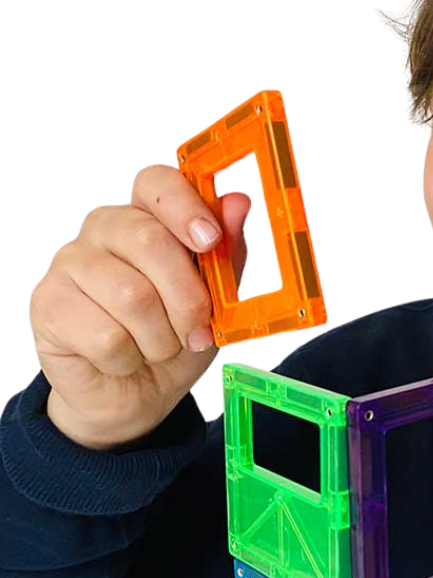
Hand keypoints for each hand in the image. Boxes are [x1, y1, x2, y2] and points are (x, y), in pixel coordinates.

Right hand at [30, 164, 250, 449]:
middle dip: (187, 299)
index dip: (185, 207)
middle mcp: (104, 229)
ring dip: (161, 338)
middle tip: (197, 332)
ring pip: (131, 296)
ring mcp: (70, 263)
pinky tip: (124, 360)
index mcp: (148, 217)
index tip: (209, 241)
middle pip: (149, 242)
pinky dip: (130, 360)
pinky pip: (106, 336)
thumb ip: (227, 255)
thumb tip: (238, 201)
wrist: (138, 394)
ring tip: (158, 349)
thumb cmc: (177, 339)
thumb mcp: (217, 302)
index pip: (157, 184)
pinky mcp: (48, 303)